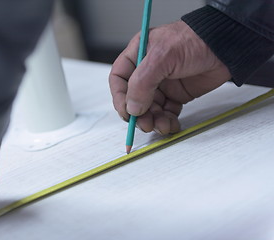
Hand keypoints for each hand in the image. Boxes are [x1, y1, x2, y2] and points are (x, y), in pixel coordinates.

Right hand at [109, 21, 230, 134]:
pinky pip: (166, 112)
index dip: (119, 97)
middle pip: (134, 98)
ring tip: (162, 126)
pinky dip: (167, 121)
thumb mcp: (162, 56)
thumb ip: (142, 83)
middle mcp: (147, 71)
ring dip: (153, 120)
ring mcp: (162, 84)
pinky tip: (172, 124)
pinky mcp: (176, 95)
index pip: (119, 79)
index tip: (126, 112)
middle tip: (145, 124)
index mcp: (137, 55)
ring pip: (150, 108)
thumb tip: (132, 108)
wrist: (226, 47)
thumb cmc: (195, 40)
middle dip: (139, 114)